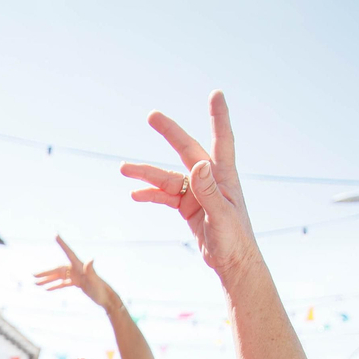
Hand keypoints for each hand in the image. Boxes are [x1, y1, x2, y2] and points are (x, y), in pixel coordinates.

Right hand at [33, 236, 116, 309]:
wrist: (106, 299)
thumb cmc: (101, 289)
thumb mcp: (95, 280)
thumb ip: (91, 269)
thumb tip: (91, 259)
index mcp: (79, 265)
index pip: (68, 252)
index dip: (62, 244)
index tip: (55, 235)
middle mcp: (76, 269)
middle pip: (58, 269)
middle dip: (45, 272)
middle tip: (33, 275)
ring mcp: (76, 276)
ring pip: (58, 277)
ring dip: (47, 280)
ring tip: (36, 284)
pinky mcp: (77, 283)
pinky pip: (63, 283)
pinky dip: (55, 286)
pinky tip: (47, 289)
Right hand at [119, 91, 260, 277]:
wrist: (232, 264)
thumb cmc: (235, 241)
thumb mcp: (221, 217)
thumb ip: (209, 191)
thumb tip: (198, 164)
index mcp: (224, 177)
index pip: (222, 139)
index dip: (219, 117)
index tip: (215, 94)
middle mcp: (210, 179)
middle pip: (186, 150)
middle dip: (169, 133)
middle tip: (151, 116)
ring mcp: (198, 193)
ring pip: (168, 177)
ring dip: (147, 173)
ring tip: (123, 168)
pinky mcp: (189, 208)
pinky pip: (165, 196)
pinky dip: (150, 195)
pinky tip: (135, 195)